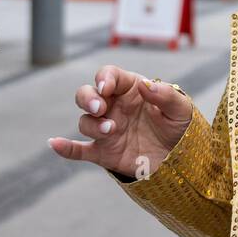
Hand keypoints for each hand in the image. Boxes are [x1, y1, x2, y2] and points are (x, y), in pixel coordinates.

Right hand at [49, 66, 194, 179]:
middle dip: (88, 99)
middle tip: (101, 108)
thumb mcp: (181, 109)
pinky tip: (55, 144)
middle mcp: (114, 107)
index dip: (104, 78)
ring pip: (85, 121)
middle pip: (87, 95)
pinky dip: (65, 148)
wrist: (183, 160)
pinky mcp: (104, 152)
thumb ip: (165, 95)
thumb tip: (144, 85)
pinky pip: (79, 150)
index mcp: (130, 90)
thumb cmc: (181, 128)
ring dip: (92, 124)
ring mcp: (107, 129)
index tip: (108, 88)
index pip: (108, 75)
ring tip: (111, 130)